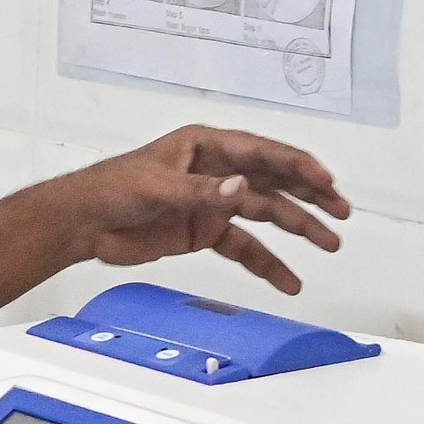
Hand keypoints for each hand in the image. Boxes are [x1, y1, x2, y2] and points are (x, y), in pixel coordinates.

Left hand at [38, 124, 348, 295]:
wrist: (82, 224)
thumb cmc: (110, 189)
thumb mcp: (157, 187)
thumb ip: (201, 191)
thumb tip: (241, 189)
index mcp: (206, 146)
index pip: (262, 153)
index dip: (297, 166)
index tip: (325, 181)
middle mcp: (216, 171)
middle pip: (273, 181)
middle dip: (309, 195)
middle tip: (341, 211)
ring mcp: (212, 202)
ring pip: (265, 214)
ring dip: (298, 228)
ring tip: (329, 243)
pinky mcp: (204, 231)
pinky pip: (243, 247)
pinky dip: (266, 262)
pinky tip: (288, 278)